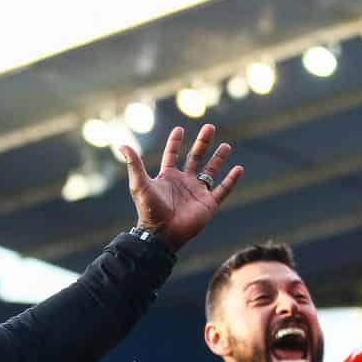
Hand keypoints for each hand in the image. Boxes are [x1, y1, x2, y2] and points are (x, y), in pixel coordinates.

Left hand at [119, 124, 240, 251]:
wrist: (162, 234)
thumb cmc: (149, 210)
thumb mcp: (140, 184)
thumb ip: (134, 164)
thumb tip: (122, 146)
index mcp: (168, 177)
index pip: (172, 155)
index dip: (175, 143)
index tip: (179, 129)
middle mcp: (184, 182)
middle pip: (195, 158)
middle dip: (202, 143)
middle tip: (210, 127)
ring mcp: (197, 192)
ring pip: (211, 171)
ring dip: (218, 158)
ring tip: (226, 145)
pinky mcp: (208, 204)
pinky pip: (223, 189)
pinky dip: (231, 180)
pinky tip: (239, 168)